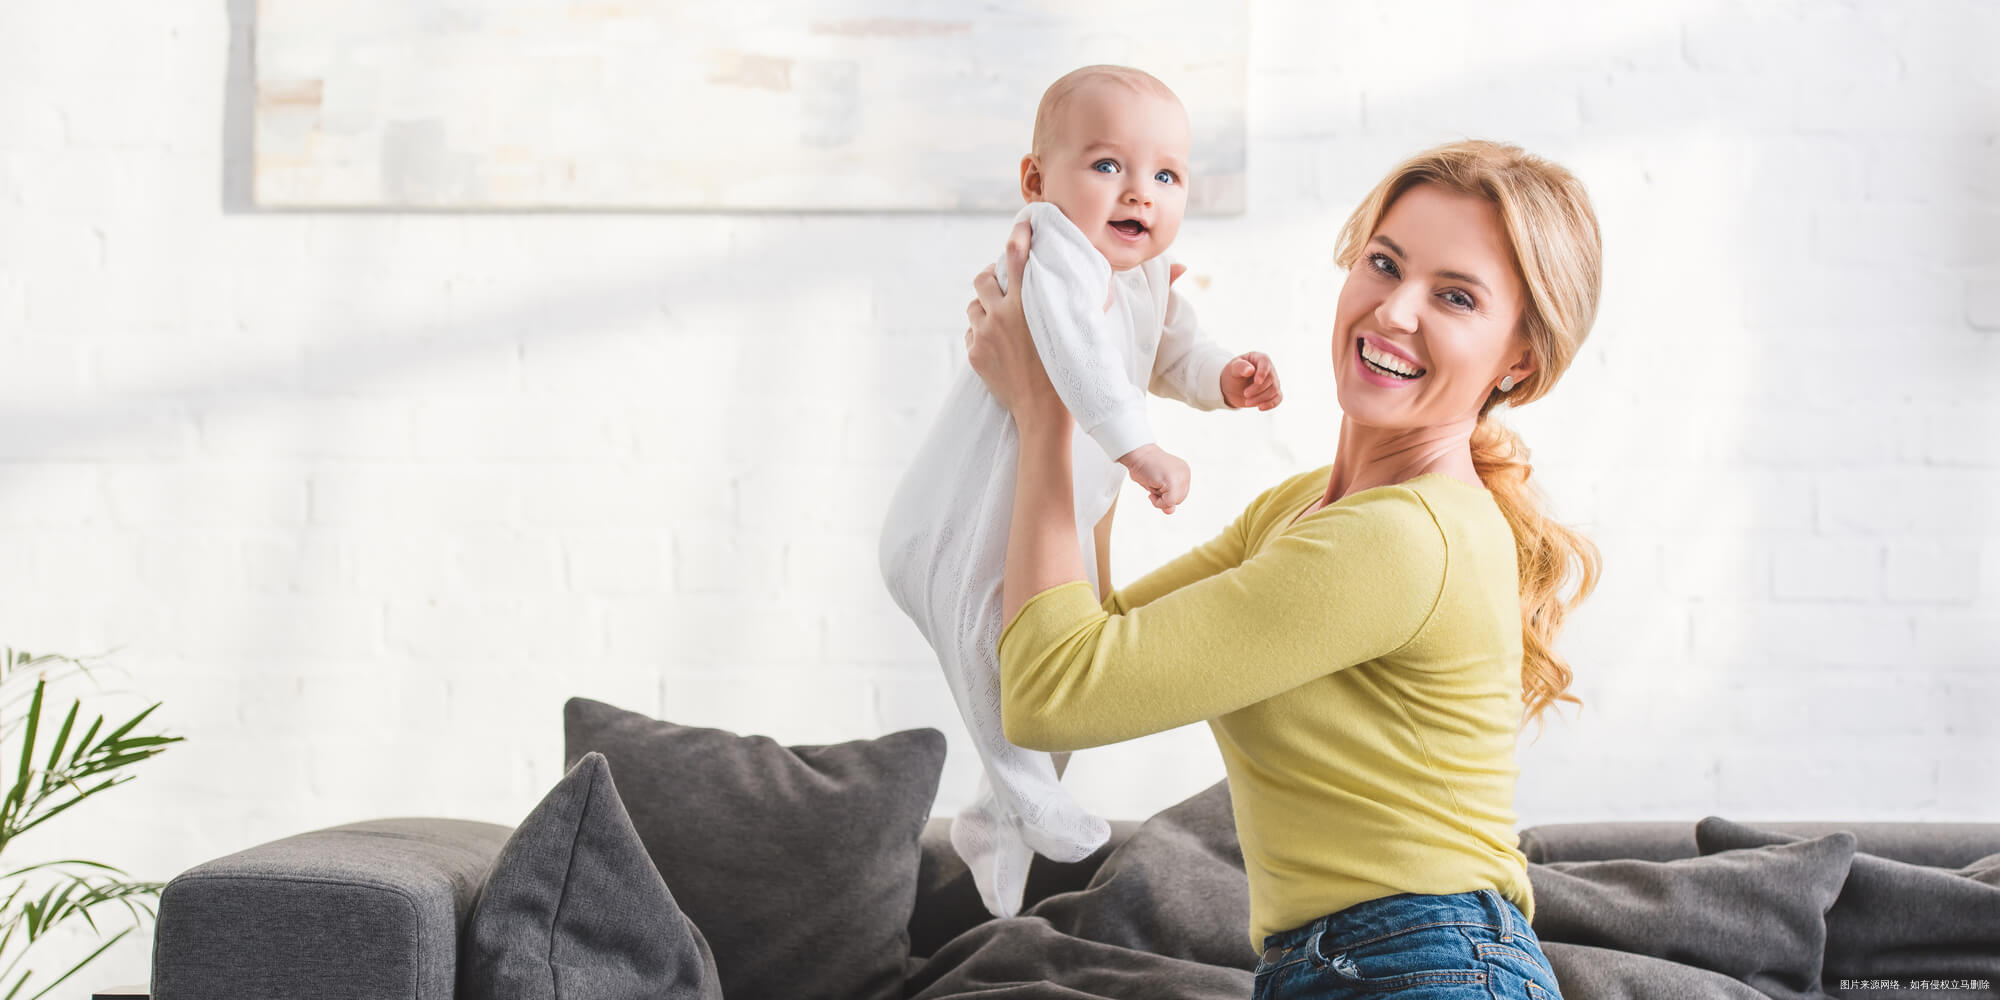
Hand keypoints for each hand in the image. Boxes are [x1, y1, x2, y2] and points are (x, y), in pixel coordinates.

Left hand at [966, 219, 1067, 427]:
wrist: (1042, 415)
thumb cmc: (1067, 375)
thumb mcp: (1079, 333)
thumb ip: (1087, 305)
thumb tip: (1107, 284)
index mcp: (1026, 306)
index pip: (1015, 255)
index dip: (1018, 235)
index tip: (1023, 226)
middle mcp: (1000, 316)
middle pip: (983, 278)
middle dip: (991, 276)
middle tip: (1001, 281)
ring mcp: (984, 335)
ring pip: (974, 306)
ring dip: (985, 306)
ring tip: (999, 316)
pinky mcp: (974, 354)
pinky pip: (972, 333)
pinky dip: (982, 333)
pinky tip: (998, 343)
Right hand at [1116, 444, 1190, 514]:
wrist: (1137, 453)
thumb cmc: (1144, 466)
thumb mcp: (1158, 485)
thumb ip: (1167, 498)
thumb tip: (1170, 511)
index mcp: (1183, 472)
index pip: (1180, 494)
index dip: (1167, 495)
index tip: (1157, 484)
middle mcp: (1185, 473)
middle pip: (1179, 499)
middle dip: (1164, 497)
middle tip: (1153, 484)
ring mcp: (1180, 476)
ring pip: (1174, 501)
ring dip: (1159, 498)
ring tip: (1153, 483)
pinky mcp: (1173, 481)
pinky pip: (1168, 502)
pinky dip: (1157, 501)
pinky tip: (1151, 491)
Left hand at [1221, 351, 1282, 410]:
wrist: (1233, 386)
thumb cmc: (1234, 374)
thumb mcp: (1233, 369)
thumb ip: (1240, 367)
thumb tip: (1250, 370)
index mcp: (1260, 358)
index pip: (1266, 363)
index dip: (1263, 372)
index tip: (1257, 381)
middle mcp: (1269, 369)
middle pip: (1270, 379)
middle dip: (1258, 389)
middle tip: (1245, 394)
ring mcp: (1273, 381)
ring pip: (1274, 390)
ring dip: (1261, 398)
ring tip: (1247, 402)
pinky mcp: (1274, 393)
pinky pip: (1278, 398)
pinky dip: (1270, 404)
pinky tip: (1260, 408)